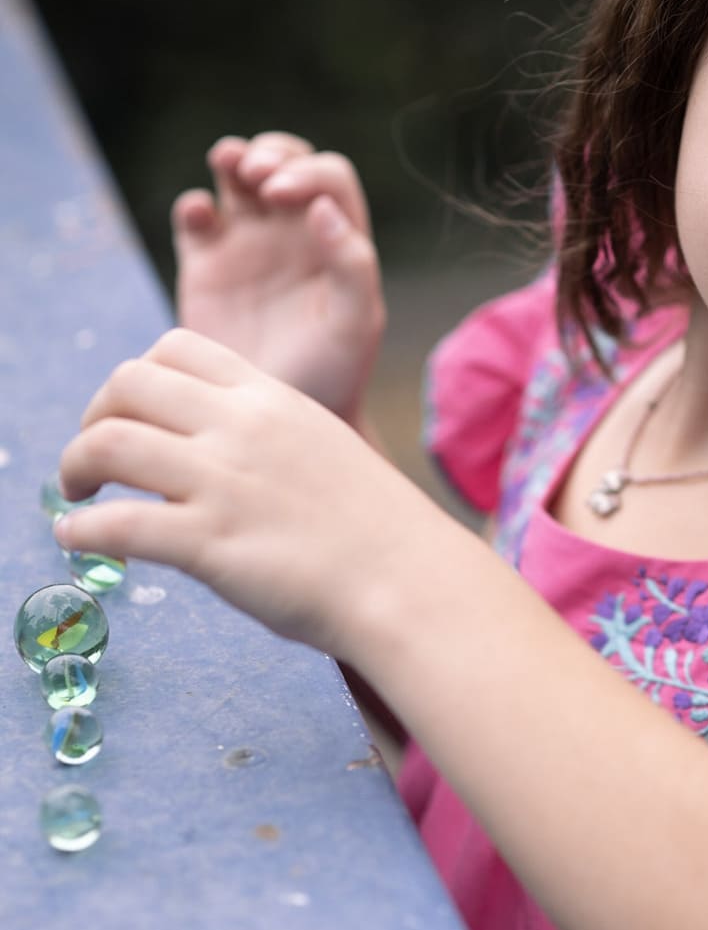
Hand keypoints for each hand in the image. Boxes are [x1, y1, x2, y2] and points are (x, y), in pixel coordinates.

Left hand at [57, 329, 437, 655]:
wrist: (411, 582)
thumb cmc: (379, 531)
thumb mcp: (324, 450)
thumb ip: (266, 439)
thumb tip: (215, 455)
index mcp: (272, 398)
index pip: (176, 347)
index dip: (137, 377)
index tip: (134, 416)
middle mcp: (241, 427)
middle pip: (127, 382)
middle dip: (94, 415)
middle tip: (94, 457)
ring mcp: (223, 483)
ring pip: (107, 443)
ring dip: (73, 465)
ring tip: (75, 494)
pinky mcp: (210, 543)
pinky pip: (117, 523)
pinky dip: (81, 529)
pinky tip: (78, 540)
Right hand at [174, 132, 384, 428]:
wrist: (279, 423)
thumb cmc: (332, 377)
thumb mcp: (356, 325)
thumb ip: (352, 265)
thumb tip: (322, 208)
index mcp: (337, 241)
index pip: (328, 179)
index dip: (307, 173)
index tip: (286, 195)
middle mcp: (294, 233)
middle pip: (284, 161)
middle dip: (270, 154)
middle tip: (258, 177)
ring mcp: (248, 245)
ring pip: (238, 176)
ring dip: (233, 158)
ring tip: (229, 164)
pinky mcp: (206, 265)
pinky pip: (195, 216)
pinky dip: (194, 206)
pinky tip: (201, 220)